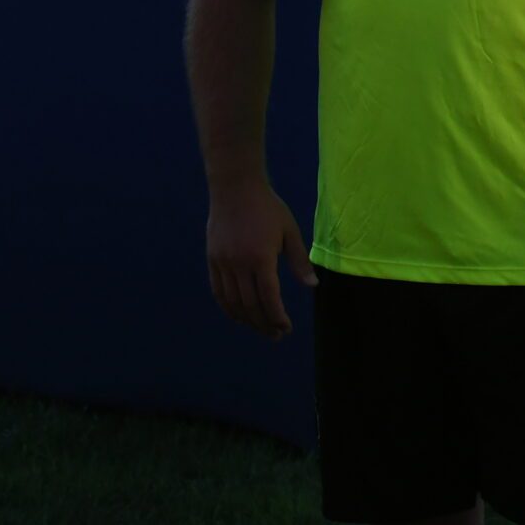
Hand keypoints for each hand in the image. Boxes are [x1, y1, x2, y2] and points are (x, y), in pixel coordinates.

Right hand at [206, 178, 316, 339]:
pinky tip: (238, 315)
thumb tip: (312, 286)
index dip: (277, 318)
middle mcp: (239, 265)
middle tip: (276, 335)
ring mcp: (223, 263)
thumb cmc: (268, 208)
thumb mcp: (290, 231)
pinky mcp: (212, 260)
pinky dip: (228, 307)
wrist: (235, 189)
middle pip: (250, 305)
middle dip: (264, 324)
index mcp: (261, 258)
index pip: (269, 298)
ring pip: (232, 302)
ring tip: (260, 328)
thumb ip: (300, 261)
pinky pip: (218, 291)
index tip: (285, 328)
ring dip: (246, 319)